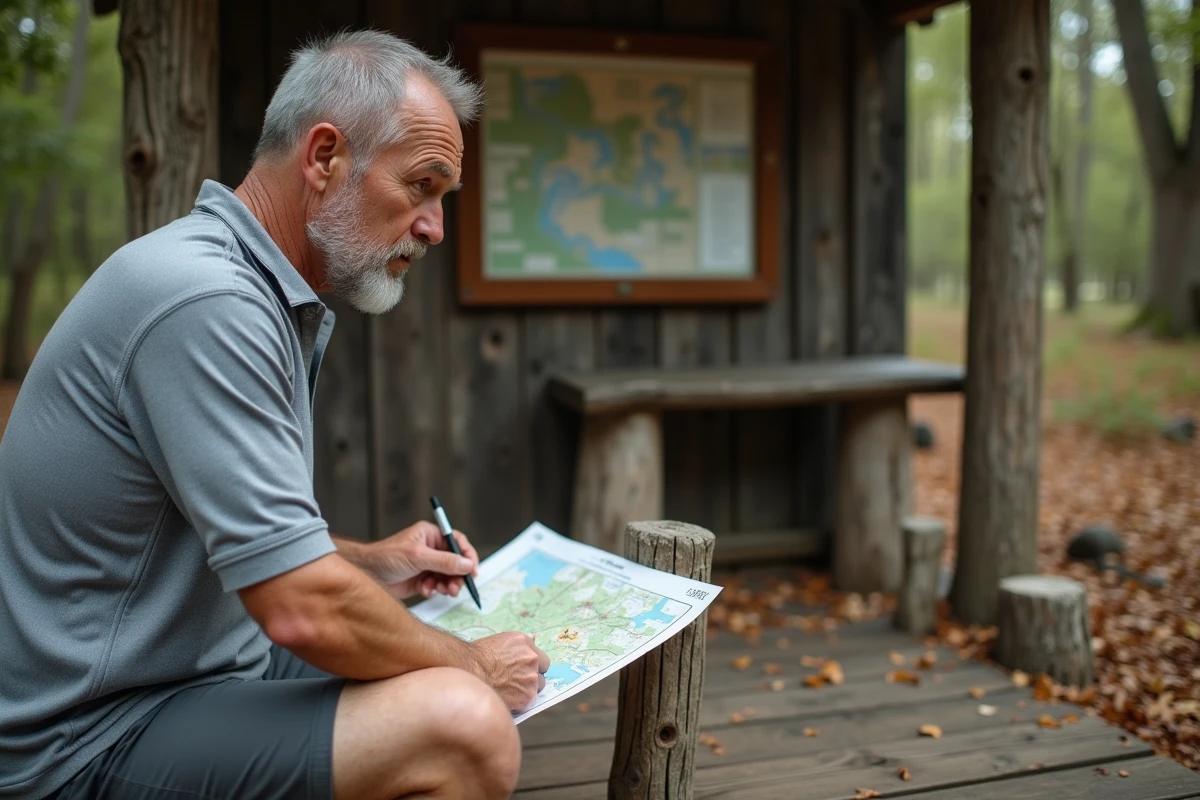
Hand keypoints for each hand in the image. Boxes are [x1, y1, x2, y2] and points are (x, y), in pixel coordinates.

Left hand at [365, 521, 479, 600]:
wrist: (366, 575)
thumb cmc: (385, 557)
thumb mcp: (417, 557)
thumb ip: (444, 561)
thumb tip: (467, 564)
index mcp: (430, 535)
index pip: (457, 542)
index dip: (467, 555)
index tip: (473, 570)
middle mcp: (431, 549)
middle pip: (455, 562)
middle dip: (458, 575)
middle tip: (457, 587)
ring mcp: (426, 565)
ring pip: (448, 576)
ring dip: (448, 584)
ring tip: (444, 591)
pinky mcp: (421, 580)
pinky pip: (437, 586)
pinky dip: (434, 590)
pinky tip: (424, 590)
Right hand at [471, 632, 549, 711]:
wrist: (467, 670)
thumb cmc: (476, 657)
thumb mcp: (500, 643)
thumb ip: (516, 651)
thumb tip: (521, 659)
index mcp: (525, 643)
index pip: (540, 657)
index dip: (533, 666)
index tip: (525, 671)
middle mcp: (532, 658)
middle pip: (541, 673)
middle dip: (531, 678)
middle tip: (516, 682)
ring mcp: (531, 678)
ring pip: (536, 688)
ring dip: (526, 690)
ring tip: (508, 691)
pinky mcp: (526, 696)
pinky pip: (528, 702)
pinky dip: (519, 703)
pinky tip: (506, 698)